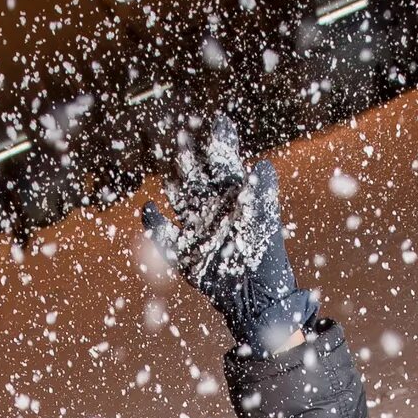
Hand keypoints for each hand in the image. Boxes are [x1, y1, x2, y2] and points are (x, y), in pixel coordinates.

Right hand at [144, 117, 312, 353]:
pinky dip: (155, 223)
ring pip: (178, 197)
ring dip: (174, 182)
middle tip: (184, 134)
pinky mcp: (183, 251)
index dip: (220, 140)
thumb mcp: (265, 221)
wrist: (256, 297)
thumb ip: (262, 193)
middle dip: (189, 155)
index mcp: (232, 194)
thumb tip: (262, 165)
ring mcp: (195, 226)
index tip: (219, 120)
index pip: (223, 160)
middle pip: (194, 174)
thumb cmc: (266, 256)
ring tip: (172, 166)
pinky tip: (150, 209)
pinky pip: (163, 235)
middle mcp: (210, 205)